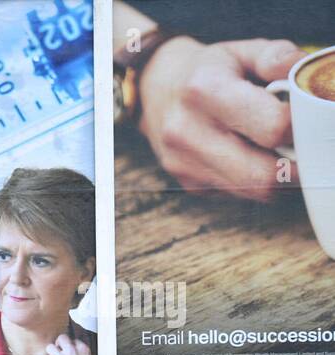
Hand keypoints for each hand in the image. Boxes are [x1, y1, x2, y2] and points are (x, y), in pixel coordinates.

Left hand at [42, 335, 94, 354]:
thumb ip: (79, 353)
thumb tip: (69, 348)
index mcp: (83, 349)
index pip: (73, 340)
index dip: (69, 346)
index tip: (68, 352)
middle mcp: (73, 351)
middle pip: (61, 338)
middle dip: (58, 344)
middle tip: (58, 352)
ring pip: (50, 347)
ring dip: (50, 354)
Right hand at [138, 36, 304, 200]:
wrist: (157, 91)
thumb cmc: (208, 70)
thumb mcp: (243, 50)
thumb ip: (278, 58)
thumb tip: (308, 83)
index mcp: (205, 90)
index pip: (272, 127)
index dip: (300, 126)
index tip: (306, 118)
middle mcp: (187, 132)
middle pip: (262, 175)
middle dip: (294, 165)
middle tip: (305, 147)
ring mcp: (184, 163)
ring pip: (252, 190)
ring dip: (277, 177)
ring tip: (281, 151)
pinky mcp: (188, 183)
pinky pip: (237, 193)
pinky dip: (255, 180)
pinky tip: (253, 157)